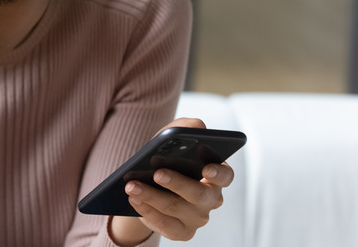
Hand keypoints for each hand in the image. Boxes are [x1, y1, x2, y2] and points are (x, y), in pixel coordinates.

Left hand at [111, 118, 234, 244]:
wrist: (146, 186)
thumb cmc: (164, 158)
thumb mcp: (171, 139)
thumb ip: (185, 127)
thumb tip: (196, 126)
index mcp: (215, 175)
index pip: (226, 175)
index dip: (218, 173)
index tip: (206, 168)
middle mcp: (211, 199)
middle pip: (199, 194)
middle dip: (177, 183)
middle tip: (157, 173)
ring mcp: (197, 218)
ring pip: (176, 208)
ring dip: (152, 196)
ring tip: (131, 185)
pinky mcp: (181, 232)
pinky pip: (165, 225)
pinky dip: (147, 211)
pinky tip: (134, 199)